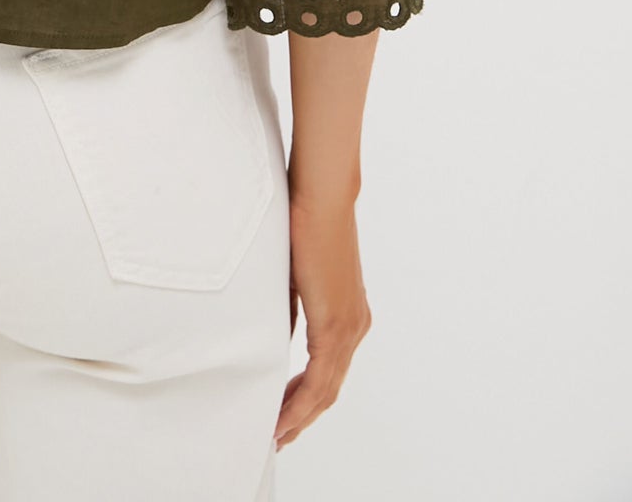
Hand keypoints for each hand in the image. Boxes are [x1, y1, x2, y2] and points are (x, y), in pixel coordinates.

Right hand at [273, 191, 371, 448]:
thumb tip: (278, 333)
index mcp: (348, 315)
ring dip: (300, 414)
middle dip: (302, 417)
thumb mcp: (296, 276)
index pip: (328, 372)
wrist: (322, 195)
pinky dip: (301, 399)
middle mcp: (355, 326)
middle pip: (329, 389)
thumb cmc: (305, 222)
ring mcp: (349, 325)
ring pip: (326, 388)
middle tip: (278, 436)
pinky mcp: (337, 322)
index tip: (284, 417)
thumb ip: (293, 309)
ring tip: (277, 433)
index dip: (306, 400)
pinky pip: (320, 376)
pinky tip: (283, 413)